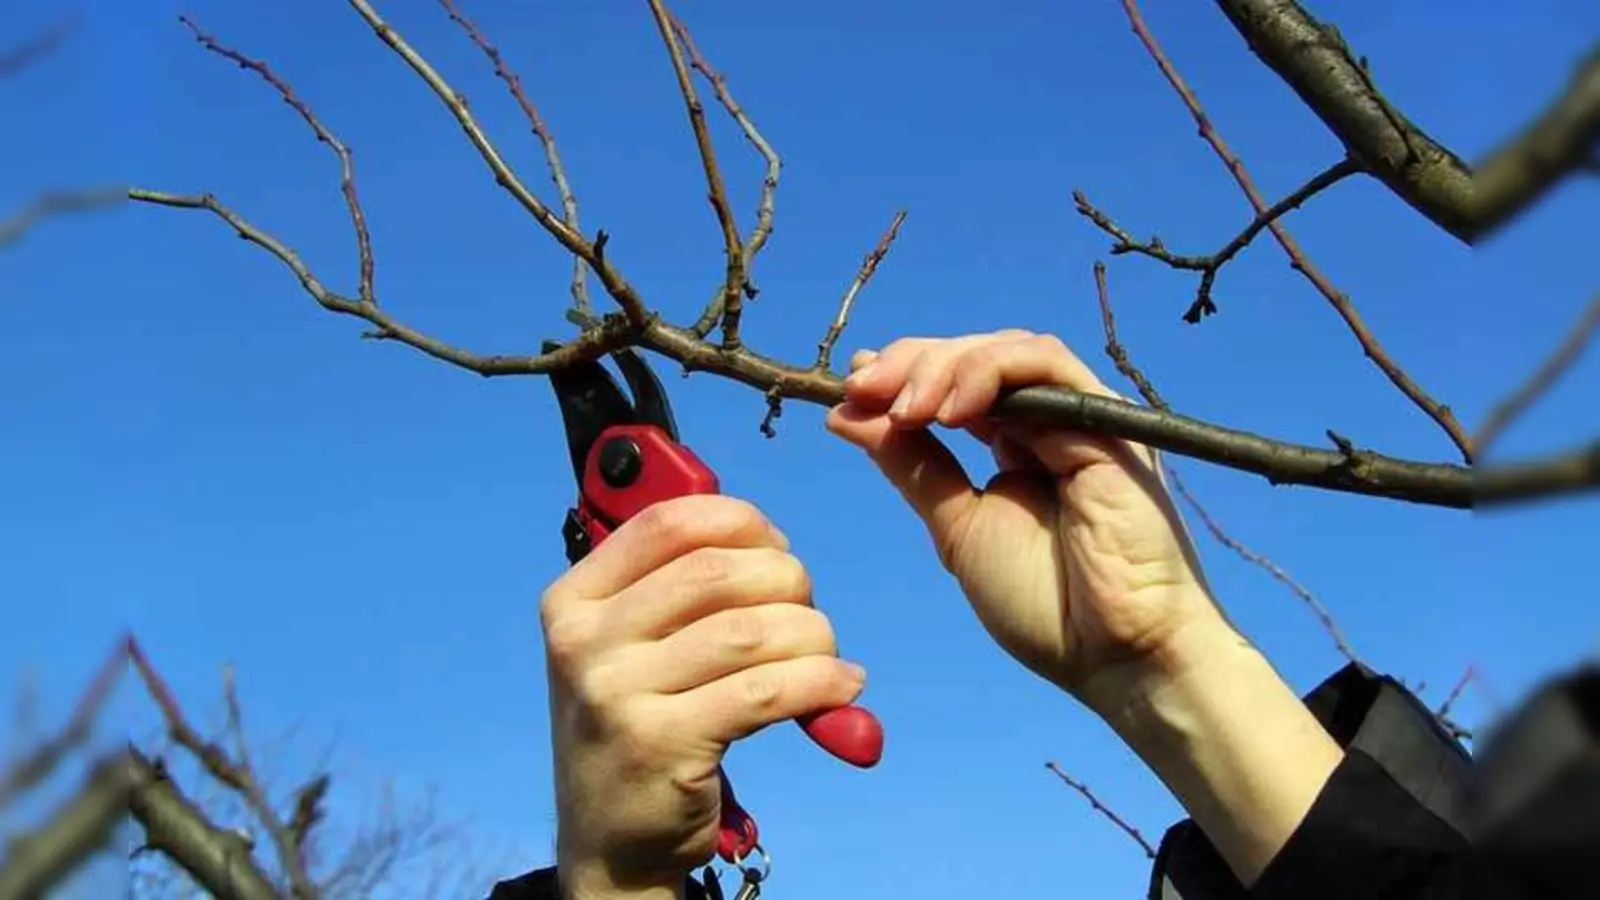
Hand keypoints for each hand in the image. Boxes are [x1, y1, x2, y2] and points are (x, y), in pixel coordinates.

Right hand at [540, 495, 864, 896]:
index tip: (777, 548)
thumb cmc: (636, 725)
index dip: (741, 521)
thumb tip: (769, 542)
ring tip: (828, 656)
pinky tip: (841, 688)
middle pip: (716, 572)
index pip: (667, 523)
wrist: (610, 841)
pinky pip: (766, 691)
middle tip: (807, 611)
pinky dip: (820, 682)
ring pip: (749, 631)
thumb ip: (674, 587)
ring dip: (812, 636)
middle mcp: (584, 641)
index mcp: (573, 599)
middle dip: (787, 580)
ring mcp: (616, 694)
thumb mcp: (625, 648)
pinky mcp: (661, 745)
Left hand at [826, 330, 1343, 884]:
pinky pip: (1045, 366)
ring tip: (904, 407)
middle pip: (973, 357)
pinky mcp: (1106, 421)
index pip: (952, 384)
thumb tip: (846, 414)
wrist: (1115, 655)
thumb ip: (912, 465)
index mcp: (1013, 445)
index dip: (898, 379)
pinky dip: (989, 372)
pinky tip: (948, 410)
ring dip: (943, 367)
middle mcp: (1048, 422)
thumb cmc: (1046, 605)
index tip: (847, 395)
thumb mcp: (956, 526)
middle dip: (909, 365)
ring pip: (1005, 351)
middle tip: (863, 390)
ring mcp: (1079, 418)